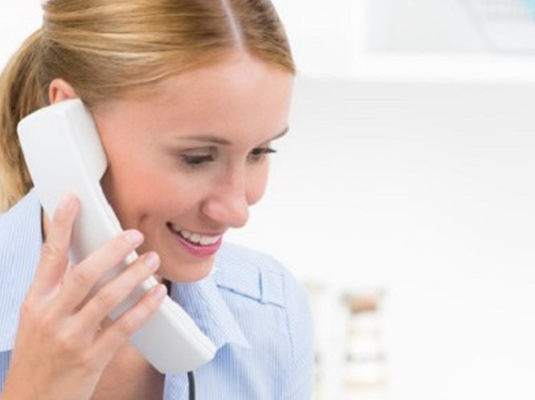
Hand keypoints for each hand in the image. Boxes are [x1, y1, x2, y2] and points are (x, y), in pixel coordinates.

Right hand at [1, 193, 166, 399]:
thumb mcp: (37, 320)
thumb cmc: (39, 356)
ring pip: (106, 298)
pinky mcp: (91, 357)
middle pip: (84, 273)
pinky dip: (143, 308)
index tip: (73, 199)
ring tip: (152, 260)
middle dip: (112, 250)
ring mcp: (71, 337)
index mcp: (36, 301)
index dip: (62, 225)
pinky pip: (123, 327)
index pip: (49, 256)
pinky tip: (158, 294)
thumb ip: (59, 291)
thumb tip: (88, 260)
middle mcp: (51, 315)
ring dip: (133, 275)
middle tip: (135, 235)